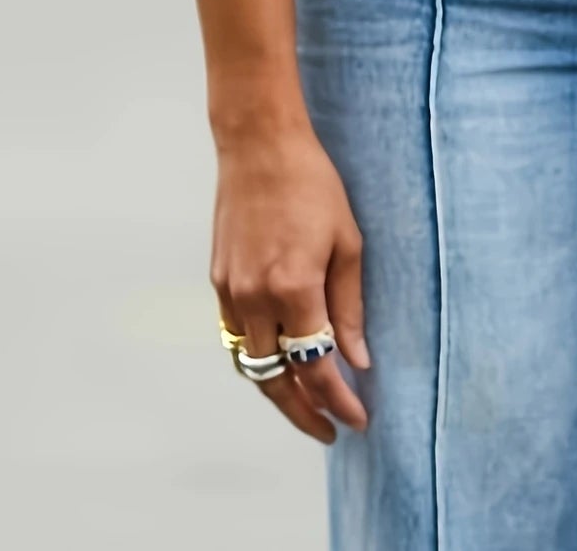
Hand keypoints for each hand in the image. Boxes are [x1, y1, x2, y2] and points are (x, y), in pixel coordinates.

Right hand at [211, 121, 369, 442]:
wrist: (259, 145)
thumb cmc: (313, 184)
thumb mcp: (348, 242)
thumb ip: (350, 307)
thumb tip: (358, 361)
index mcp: (294, 288)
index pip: (317, 368)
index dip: (339, 401)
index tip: (358, 419)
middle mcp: (256, 298)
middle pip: (276, 381)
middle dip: (304, 414)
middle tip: (330, 431)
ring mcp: (231, 292)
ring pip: (250, 365)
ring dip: (277, 392)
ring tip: (306, 406)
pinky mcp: (218, 281)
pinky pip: (235, 337)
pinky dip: (256, 358)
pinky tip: (278, 361)